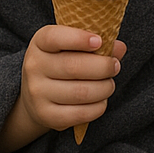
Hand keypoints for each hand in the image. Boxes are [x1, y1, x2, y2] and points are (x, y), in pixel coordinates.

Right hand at [0, 27, 125, 152]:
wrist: (35, 96)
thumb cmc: (59, 65)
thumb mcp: (70, 48)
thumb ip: (95, 45)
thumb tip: (119, 48)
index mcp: (39, 43)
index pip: (54, 37)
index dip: (78, 38)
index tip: (99, 41)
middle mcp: (34, 66)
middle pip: (74, 67)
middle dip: (103, 67)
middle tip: (115, 66)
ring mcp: (37, 92)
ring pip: (81, 92)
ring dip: (104, 88)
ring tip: (109, 84)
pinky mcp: (46, 115)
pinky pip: (80, 113)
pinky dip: (98, 107)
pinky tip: (101, 100)